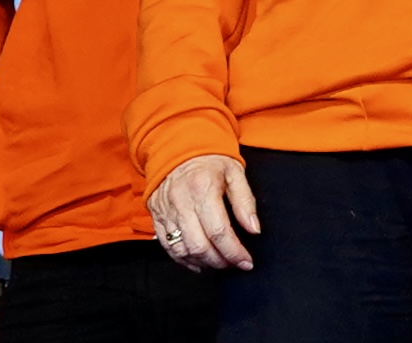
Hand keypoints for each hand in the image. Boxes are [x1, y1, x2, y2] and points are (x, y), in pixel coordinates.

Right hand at [149, 155, 259, 272]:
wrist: (178, 148)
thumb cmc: (210, 160)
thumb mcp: (235, 172)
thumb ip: (245, 202)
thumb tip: (254, 229)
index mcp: (202, 188)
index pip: (219, 231)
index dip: (234, 252)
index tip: (246, 262)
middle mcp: (181, 202)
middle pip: (199, 245)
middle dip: (220, 261)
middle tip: (234, 264)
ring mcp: (166, 212)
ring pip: (182, 250)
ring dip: (203, 263)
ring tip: (220, 263)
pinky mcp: (157, 218)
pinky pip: (168, 248)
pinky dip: (184, 260)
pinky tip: (199, 262)